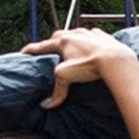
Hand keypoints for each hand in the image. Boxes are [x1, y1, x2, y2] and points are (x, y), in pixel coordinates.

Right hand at [22, 29, 137, 109]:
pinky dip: (88, 41)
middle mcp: (75, 33)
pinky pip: (91, 36)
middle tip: (50, 51)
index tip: (24, 52)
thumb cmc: (89, 65)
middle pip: (58, 36)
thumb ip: (57, 91)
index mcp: (63, 42)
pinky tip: (90, 47)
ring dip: (70, 41)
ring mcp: (89, 33)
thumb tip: (47, 105)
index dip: (31, 50)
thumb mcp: (67, 77)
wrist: (114, 59)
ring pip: (75, 34)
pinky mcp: (102, 36)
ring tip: (70, 50)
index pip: (42, 46)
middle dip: (52, 43)